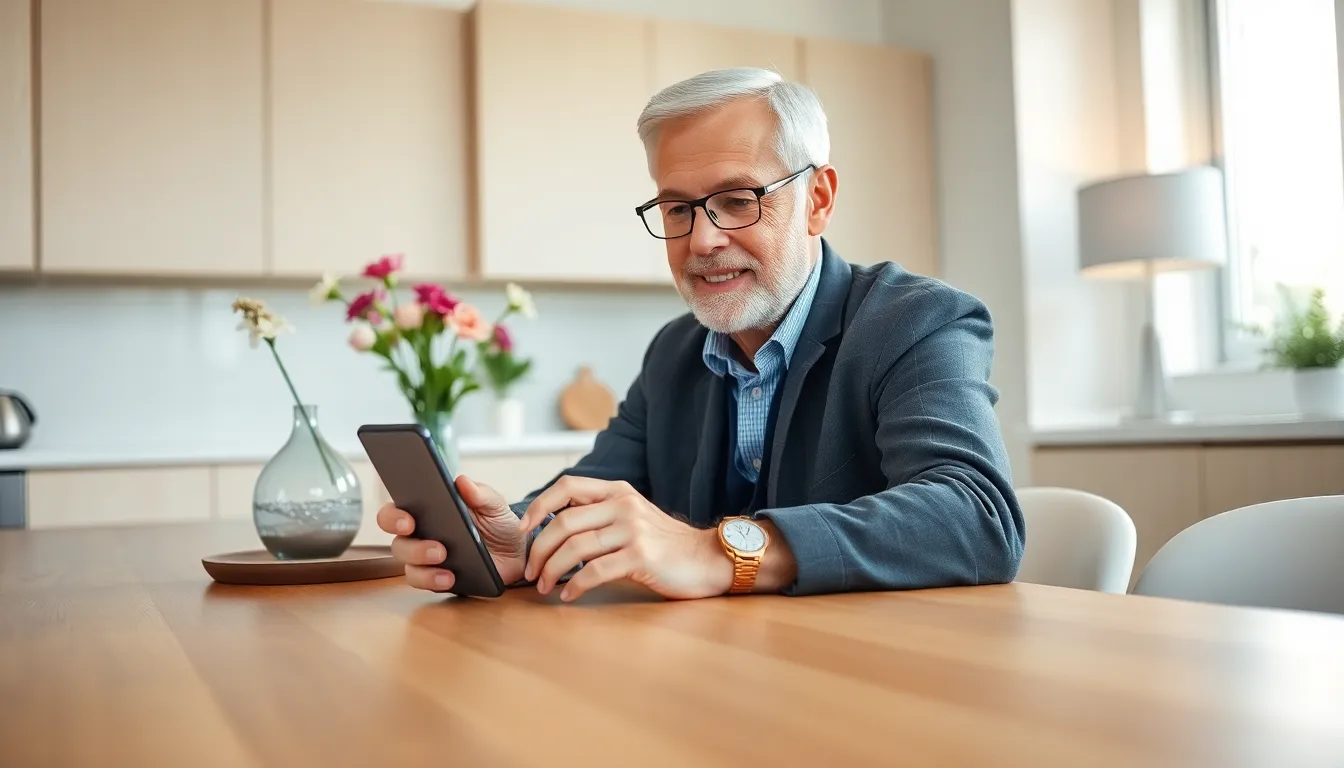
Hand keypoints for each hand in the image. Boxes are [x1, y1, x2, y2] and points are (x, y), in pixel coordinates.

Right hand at [376, 475, 526, 592]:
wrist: (516, 552)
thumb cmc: (498, 522)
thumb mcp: (494, 505)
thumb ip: (480, 493)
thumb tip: (462, 482)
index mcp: (428, 511)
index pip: (397, 511)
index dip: (393, 516)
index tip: (408, 521)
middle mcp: (421, 535)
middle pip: (399, 541)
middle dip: (413, 546)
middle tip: (438, 547)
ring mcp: (427, 559)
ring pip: (407, 565)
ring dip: (422, 565)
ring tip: (445, 560)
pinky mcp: (436, 578)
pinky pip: (423, 582)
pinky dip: (433, 580)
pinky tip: (450, 577)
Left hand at [518, 476, 732, 601]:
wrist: (709, 558)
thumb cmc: (666, 544)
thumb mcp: (634, 515)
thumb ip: (602, 514)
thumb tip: (556, 528)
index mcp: (618, 491)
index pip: (567, 486)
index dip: (539, 506)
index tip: (523, 530)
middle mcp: (623, 505)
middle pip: (563, 523)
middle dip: (539, 550)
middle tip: (532, 572)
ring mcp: (633, 529)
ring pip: (575, 548)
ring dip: (552, 571)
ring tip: (545, 587)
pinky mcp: (641, 556)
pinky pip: (595, 571)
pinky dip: (575, 586)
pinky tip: (569, 595)